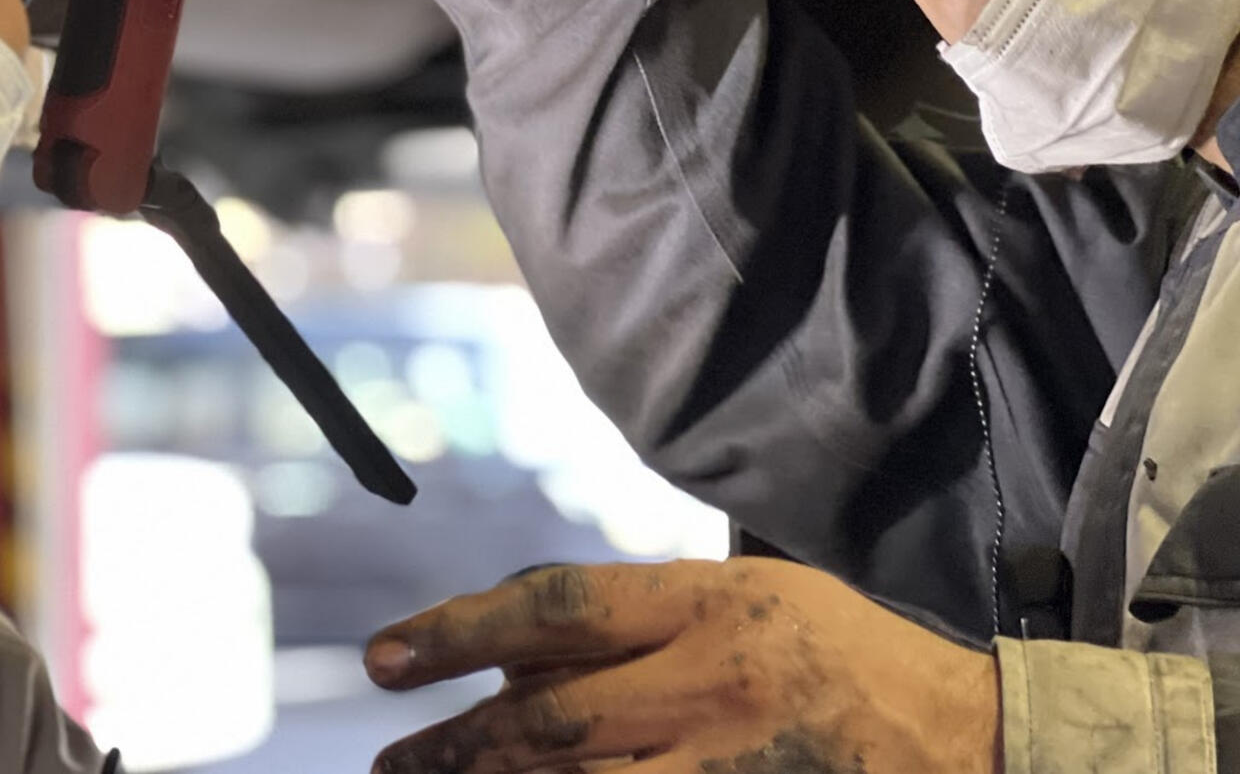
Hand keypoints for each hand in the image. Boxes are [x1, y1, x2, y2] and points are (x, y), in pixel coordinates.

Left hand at [364, 559, 1000, 773]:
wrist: (969, 739)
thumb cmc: (843, 652)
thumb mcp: (747, 594)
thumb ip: (639, 618)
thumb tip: (517, 657)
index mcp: (705, 604)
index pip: (556, 607)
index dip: (459, 630)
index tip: (382, 657)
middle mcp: (710, 680)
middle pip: (552, 718)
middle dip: (454, 744)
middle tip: (389, 763)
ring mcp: (731, 763)